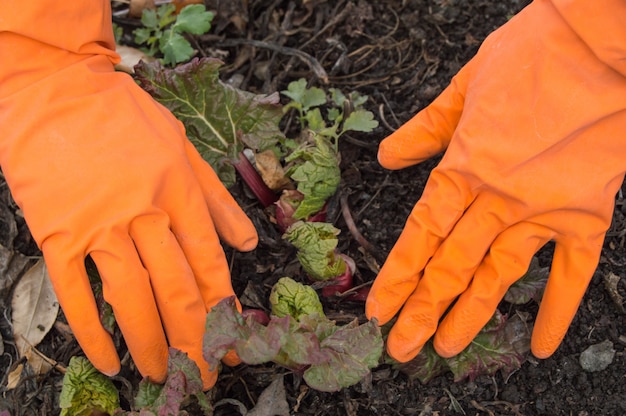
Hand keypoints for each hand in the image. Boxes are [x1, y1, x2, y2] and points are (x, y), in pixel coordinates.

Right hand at [0, 2, 256, 388]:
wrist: (55, 89)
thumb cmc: (123, 116)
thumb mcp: (183, 145)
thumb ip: (217, 199)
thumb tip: (250, 243)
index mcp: (180, 190)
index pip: (209, 263)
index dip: (225, 306)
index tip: (233, 339)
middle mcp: (145, 212)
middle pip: (177, 289)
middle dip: (196, 338)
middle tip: (205, 374)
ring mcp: (99, 224)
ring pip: (132, 298)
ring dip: (150, 343)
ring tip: (163, 375)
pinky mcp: (57, 232)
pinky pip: (75, 292)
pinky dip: (92, 332)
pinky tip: (107, 360)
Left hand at [366, 0, 625, 361]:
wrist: (607, 41)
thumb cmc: (534, 54)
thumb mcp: (465, 85)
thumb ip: (425, 129)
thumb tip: (388, 155)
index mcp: (464, 167)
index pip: (420, 235)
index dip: (396, 276)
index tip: (378, 310)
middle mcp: (498, 199)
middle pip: (451, 266)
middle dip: (422, 310)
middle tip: (401, 348)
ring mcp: (544, 211)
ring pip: (497, 276)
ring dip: (469, 316)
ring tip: (446, 350)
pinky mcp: (587, 215)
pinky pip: (572, 274)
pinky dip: (557, 312)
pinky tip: (539, 346)